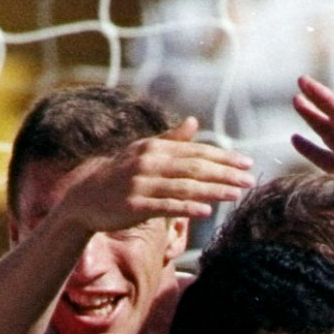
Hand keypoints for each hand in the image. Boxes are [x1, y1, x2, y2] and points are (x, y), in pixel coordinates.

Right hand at [54, 118, 251, 234]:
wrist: (84, 197)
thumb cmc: (120, 175)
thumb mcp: (144, 152)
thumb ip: (171, 139)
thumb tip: (195, 122)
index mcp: (154, 148)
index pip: (195, 152)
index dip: (223, 158)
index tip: (247, 164)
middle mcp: (148, 162)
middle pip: (194, 168)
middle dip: (225, 173)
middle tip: (249, 179)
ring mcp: (140, 184)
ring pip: (183, 187)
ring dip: (212, 190)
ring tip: (236, 194)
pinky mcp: (134, 206)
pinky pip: (165, 206)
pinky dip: (186, 208)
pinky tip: (206, 211)